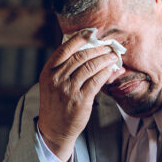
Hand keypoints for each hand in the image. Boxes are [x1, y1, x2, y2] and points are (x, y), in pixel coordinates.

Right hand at [38, 32, 119, 161]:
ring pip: (90, 67)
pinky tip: (111, 70)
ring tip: (113, 57)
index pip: (65, 49)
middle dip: (97, 49)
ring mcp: (68, 89)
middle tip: (108, 47)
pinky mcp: (80, 100)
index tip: (91, 33)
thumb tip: (87, 50)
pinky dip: (106, 73)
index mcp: (48, 71)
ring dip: (104, 60)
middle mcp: (56, 79)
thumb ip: (65, 68)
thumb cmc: (56, 103)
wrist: (54, 128)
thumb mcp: (52, 83)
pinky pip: (97, 81)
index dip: (80, 38)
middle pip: (80, 57)